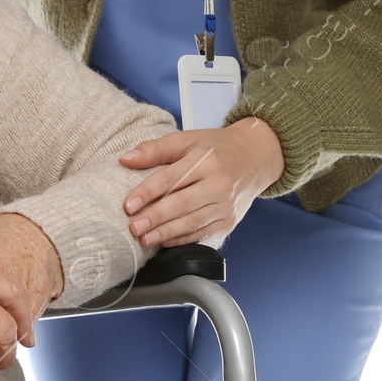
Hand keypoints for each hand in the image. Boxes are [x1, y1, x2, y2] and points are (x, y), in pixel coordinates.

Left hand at [118, 118, 284, 248]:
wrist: (256, 156)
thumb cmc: (216, 147)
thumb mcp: (186, 139)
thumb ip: (155, 149)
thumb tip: (125, 159)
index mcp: (205, 160)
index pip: (171, 178)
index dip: (147, 192)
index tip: (128, 205)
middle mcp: (219, 183)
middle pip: (182, 203)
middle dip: (156, 218)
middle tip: (134, 228)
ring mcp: (227, 205)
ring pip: (193, 222)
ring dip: (167, 233)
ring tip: (145, 239)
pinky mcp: (230, 221)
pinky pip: (204, 233)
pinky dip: (183, 239)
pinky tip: (165, 241)